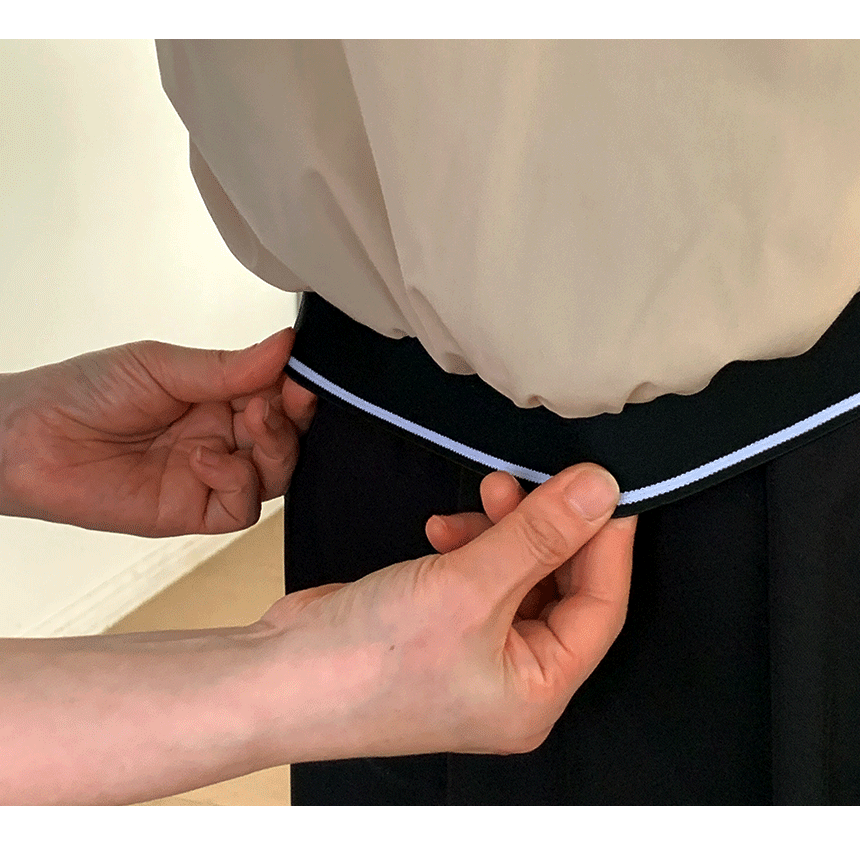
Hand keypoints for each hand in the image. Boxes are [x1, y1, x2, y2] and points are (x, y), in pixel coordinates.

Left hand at [0, 329, 315, 535]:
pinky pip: (242, 508)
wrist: (31, 440)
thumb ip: (228, 367)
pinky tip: (204, 460)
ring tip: (251, 423)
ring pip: (276, 475)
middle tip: (279, 402)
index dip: (298, 391)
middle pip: (287, 439)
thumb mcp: (162, 366)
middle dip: (292, 421)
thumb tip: (286, 345)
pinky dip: (237, 482)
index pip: (279, 397)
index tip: (303, 379)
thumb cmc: (87, 392)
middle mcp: (222, 437)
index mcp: (219, 397)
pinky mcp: (195, 511)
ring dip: (276, 449)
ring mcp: (211, 475)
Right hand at [249, 463, 636, 760]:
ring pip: (516, 574)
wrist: (277, 677)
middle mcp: (511, 678)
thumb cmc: (367, 662)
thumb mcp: (467, 587)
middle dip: (545, 529)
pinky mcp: (440, 625)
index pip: (601, 608)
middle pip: (559, 587)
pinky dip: (468, 544)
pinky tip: (441, 528)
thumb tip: (600, 492)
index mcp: (536, 692)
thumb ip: (538, 535)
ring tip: (484, 496)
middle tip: (531, 481)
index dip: (606, 544)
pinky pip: (478, 574)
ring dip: (503, 529)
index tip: (605, 488)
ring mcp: (472, 652)